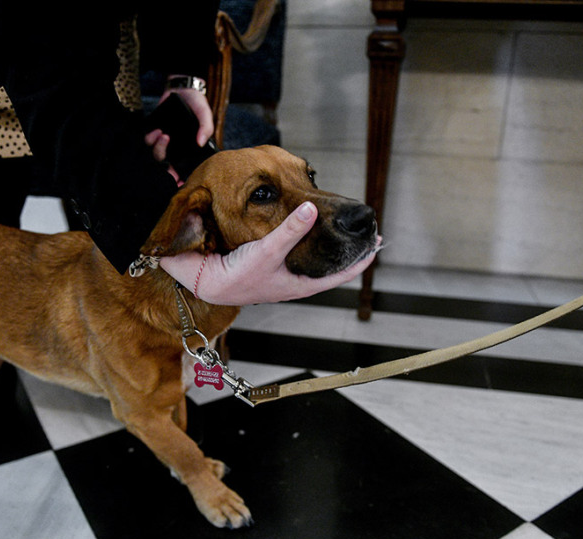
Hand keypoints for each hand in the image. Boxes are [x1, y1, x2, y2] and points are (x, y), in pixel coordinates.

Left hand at [144, 85, 213, 183]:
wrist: (182, 88)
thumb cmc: (197, 104)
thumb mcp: (205, 115)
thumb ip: (206, 128)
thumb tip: (200, 142)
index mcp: (188, 149)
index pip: (183, 169)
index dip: (180, 179)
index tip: (179, 183)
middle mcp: (176, 148)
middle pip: (165, 164)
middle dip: (163, 157)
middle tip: (167, 142)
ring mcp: (164, 141)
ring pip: (156, 154)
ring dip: (157, 147)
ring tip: (163, 134)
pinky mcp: (154, 132)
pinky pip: (147, 142)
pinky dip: (150, 138)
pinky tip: (156, 131)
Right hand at [159, 202, 380, 305]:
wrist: (206, 282)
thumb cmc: (237, 274)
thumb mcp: (267, 251)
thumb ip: (290, 231)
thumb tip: (312, 209)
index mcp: (301, 285)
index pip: (340, 275)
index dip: (360, 261)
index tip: (376, 245)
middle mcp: (296, 281)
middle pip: (332, 269)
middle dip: (350, 253)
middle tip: (368, 236)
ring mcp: (285, 275)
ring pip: (317, 262)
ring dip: (331, 248)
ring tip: (344, 232)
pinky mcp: (272, 266)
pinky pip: (299, 254)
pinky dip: (310, 243)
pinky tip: (310, 231)